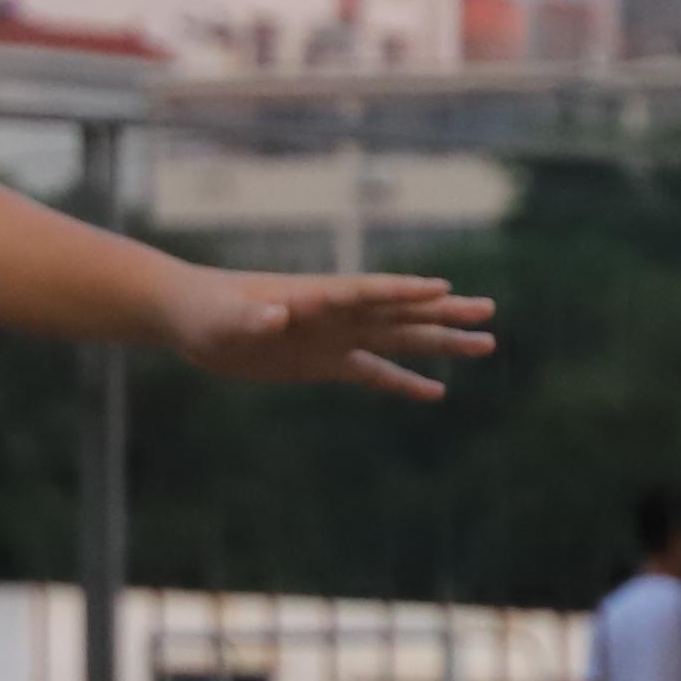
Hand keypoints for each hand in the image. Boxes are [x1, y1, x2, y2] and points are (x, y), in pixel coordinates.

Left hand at [166, 270, 494, 401]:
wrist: (191, 319)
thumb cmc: (205, 310)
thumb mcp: (225, 317)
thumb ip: (251, 316)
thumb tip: (275, 315)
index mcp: (313, 297)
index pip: (366, 291)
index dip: (401, 291)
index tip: (442, 288)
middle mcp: (333, 314)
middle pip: (398, 312)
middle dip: (442, 312)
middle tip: (488, 310)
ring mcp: (333, 337)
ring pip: (398, 339)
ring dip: (439, 342)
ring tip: (485, 344)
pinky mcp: (324, 362)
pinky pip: (373, 373)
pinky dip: (404, 383)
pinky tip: (437, 392)